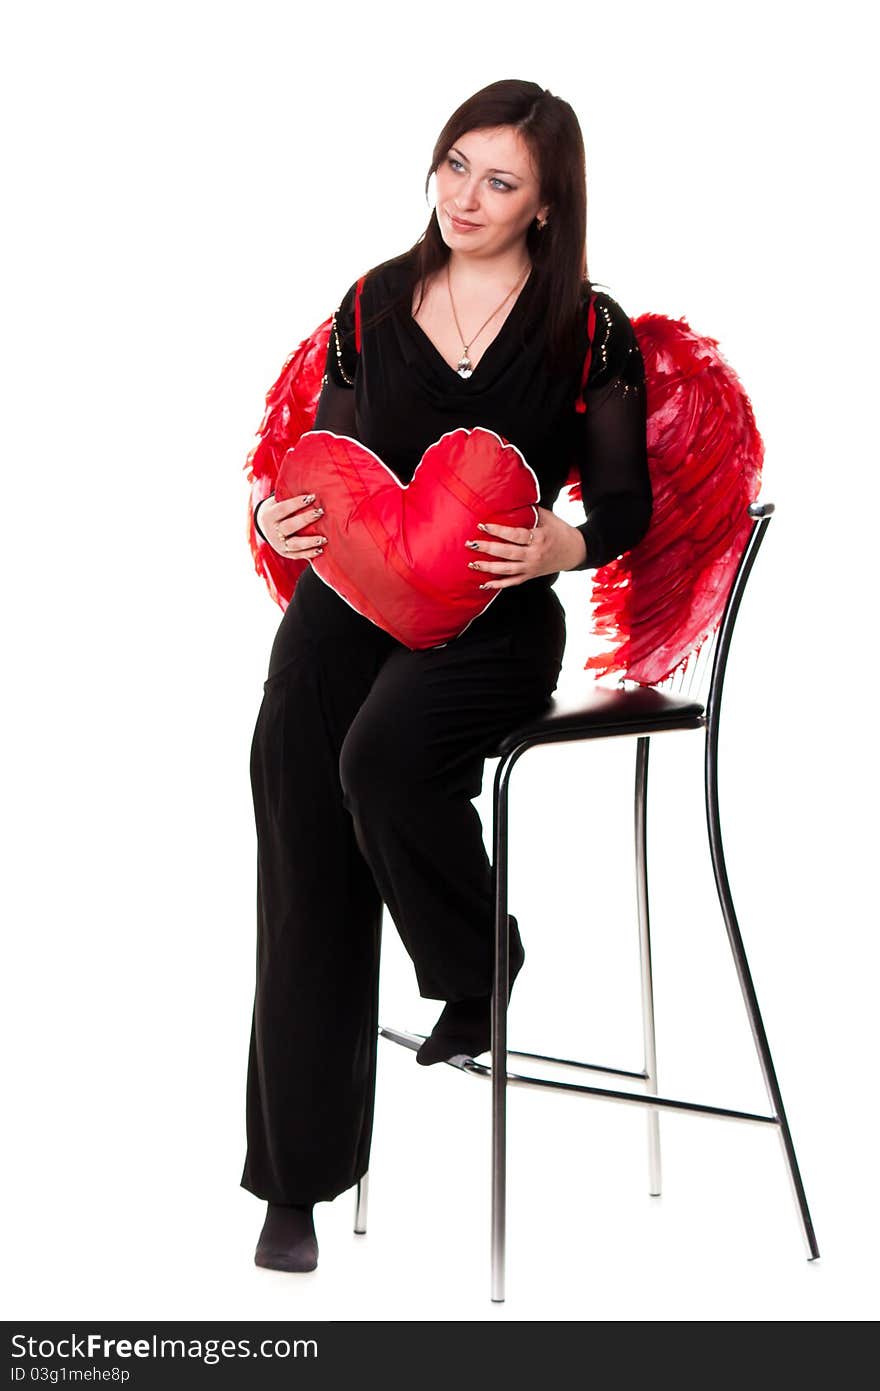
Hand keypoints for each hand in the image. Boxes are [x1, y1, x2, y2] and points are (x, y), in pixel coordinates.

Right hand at [257, 493, 327, 560]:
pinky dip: (309, 553)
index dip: (297, 503)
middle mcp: (272, 531)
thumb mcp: (278, 501)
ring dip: (310, 541)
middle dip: (305, 519)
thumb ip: (289, 495)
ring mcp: (278, 544)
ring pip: (294, 544)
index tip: (312, 497)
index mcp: (269, 515)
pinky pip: (298, 555)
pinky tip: (321, 550)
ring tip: (324, 538)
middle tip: (320, 512)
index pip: (283, 509)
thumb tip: (311, 484)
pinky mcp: (285, 554)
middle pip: (289, 526)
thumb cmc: (279, 509)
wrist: (266, 527)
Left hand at [463, 507, 586, 588]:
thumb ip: (530, 511)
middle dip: (487, 548)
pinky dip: (498, 585)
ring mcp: (532, 568)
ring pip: (507, 570)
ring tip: (472, 563)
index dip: (498, 531)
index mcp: (539, 538)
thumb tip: (511, 500)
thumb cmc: (560, 531)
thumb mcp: (548, 517)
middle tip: (471, 544)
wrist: (576, 551)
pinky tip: (484, 585)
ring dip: (488, 568)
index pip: (515, 535)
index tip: (483, 525)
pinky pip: (512, 583)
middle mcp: (534, 555)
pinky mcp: (530, 576)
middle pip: (507, 553)